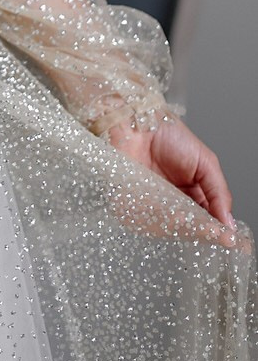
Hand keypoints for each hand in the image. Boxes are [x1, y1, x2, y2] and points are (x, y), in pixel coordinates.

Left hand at [108, 115, 235, 234]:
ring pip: (168, 227)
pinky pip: (144, 219)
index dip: (217, 230)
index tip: (229, 240)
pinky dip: (155, 216)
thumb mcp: (206, 162)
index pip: (207, 221)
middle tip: (205, 226)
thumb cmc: (171, 136)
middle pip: (188, 227)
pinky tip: (164, 208)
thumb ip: (219, 192)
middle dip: (198, 228)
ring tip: (184, 214)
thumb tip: (230, 224)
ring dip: (178, 223)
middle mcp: (173, 204)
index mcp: (194, 196)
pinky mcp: (130, 203)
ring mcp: (152, 205)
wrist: (138, 121)